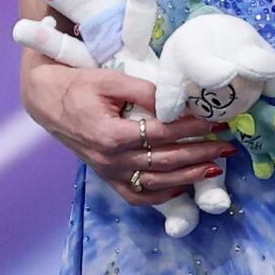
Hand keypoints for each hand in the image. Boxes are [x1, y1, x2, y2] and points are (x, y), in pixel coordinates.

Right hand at [18, 56, 229, 206]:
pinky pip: (137, 195)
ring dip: (190, 176)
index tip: (218, 122)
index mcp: (112, 135)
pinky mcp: (106, 177)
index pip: (164, 134)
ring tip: (215, 167)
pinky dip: (162, 194)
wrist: (46, 101)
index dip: (194, 128)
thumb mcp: (110, 79)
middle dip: (202, 153)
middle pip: (167, 161)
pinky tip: (183, 186)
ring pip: (157, 183)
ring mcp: (108, 172)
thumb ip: (145, 91)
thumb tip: (178, 102)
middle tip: (228, 146)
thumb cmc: (77, 85)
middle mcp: (111, 160)